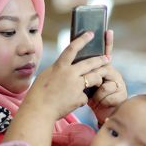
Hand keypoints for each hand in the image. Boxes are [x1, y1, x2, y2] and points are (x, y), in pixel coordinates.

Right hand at [3, 31, 109, 145]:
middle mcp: (70, 74)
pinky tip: (75, 102)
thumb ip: (58, 70)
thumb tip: (65, 67)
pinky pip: (85, 96)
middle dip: (101, 60)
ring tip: (101, 78)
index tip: (91, 34)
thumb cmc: (38, 94)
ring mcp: (76, 86)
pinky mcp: (79, 98)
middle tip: (107, 58)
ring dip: (99, 77)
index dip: (83, 40)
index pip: (72, 48)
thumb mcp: (46, 75)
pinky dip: (81, 98)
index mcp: (60, 66)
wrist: (39, 110)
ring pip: (94, 78)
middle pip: (90, 63)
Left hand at [87, 30, 126, 123]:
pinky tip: (103, 103)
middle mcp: (112, 73)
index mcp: (103, 69)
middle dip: (97, 78)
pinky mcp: (122, 92)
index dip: (107, 42)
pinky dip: (103, 100)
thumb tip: (73, 63)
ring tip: (96, 99)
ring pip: (106, 83)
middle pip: (104, 68)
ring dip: (98, 94)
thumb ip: (83, 74)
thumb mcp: (85, 85)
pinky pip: (110, 93)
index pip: (105, 53)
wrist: (102, 115)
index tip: (108, 31)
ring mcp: (118, 82)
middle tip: (92, 86)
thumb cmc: (92, 98)